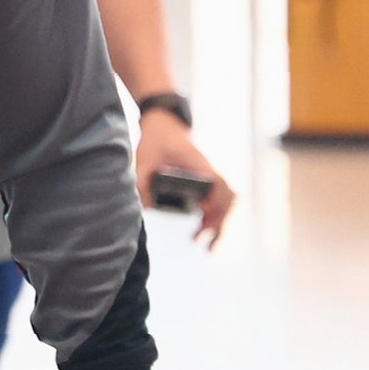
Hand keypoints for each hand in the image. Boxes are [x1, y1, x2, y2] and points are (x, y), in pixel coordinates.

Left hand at [136, 112, 235, 246]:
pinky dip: (216, 216)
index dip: (214, 199)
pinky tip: (205, 230)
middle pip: (226, 197)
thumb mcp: (144, 158)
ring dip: (220, 222)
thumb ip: (142, 180)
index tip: (203, 212)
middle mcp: (208, 169)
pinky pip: (219, 200)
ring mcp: (209, 175)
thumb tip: (145, 209)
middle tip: (201, 240)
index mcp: (197, 162)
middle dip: (218, 221)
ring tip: (208, 245)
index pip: (216, 182)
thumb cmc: (156, 139)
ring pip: (226, 201)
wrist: (163, 124)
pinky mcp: (206, 180)